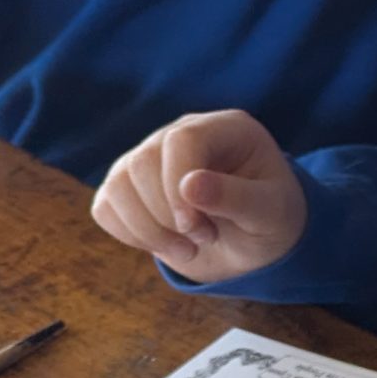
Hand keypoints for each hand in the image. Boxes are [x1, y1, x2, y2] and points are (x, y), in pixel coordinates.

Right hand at [90, 110, 307, 283]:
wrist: (254, 242)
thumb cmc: (270, 220)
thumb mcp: (270, 212)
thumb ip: (237, 197)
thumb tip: (189, 185)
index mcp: (225, 129)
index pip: (182, 140)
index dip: (178, 184)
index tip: (195, 227)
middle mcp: (180, 134)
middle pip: (143, 163)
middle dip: (167, 214)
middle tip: (205, 239)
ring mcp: (149, 158)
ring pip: (119, 185)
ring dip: (148, 230)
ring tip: (189, 248)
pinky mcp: (128, 187)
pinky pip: (106, 208)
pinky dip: (130, 235)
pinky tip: (165, 244)